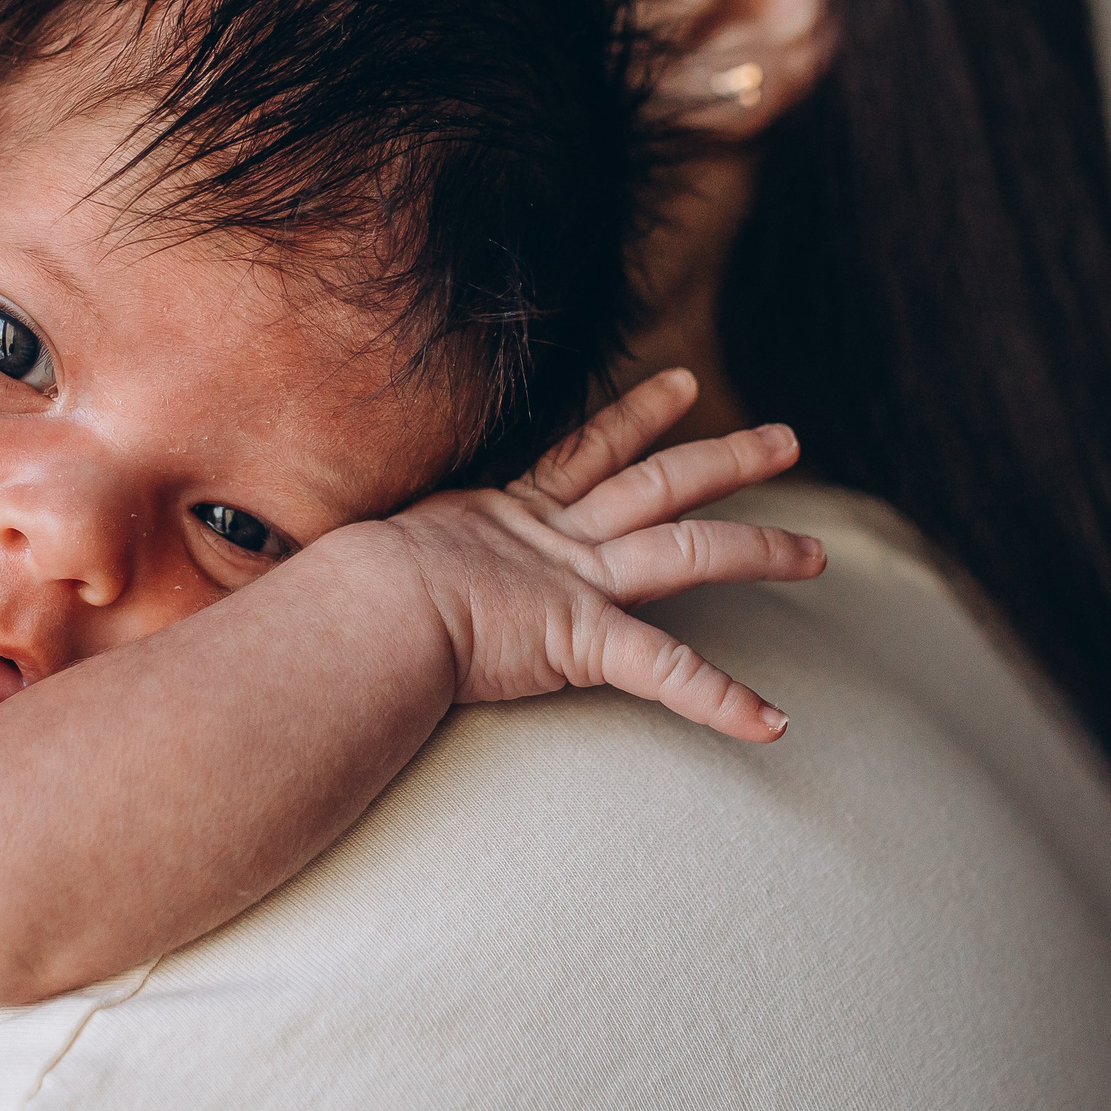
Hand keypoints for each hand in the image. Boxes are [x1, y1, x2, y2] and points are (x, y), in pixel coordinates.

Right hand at [379, 368, 823, 740]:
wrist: (358, 612)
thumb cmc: (347, 595)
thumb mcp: (365, 558)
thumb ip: (368, 557)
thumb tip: (292, 557)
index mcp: (509, 513)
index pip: (589, 450)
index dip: (637, 414)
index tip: (680, 385)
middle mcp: (555, 536)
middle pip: (661, 481)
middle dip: (727, 458)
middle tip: (786, 439)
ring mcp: (573, 580)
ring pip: (688, 549)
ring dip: (758, 547)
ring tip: (817, 554)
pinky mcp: (581, 635)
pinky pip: (666, 670)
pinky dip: (720, 700)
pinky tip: (773, 725)